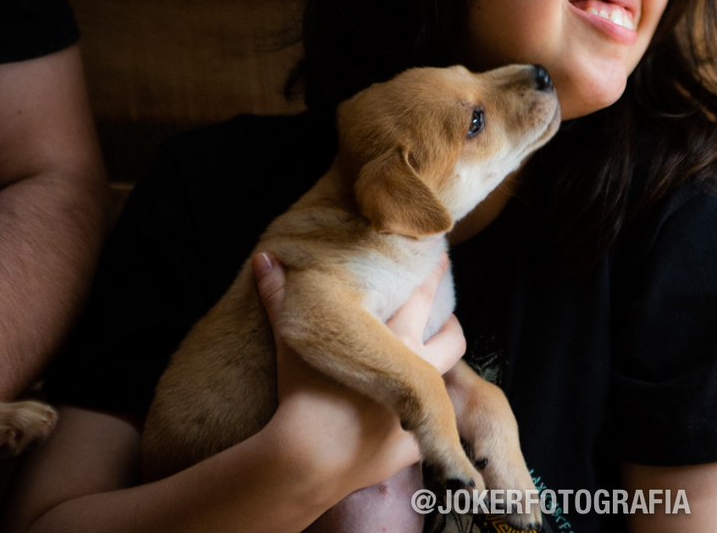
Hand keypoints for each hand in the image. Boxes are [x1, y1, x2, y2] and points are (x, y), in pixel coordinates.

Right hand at [252, 252, 465, 497]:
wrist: (310, 459)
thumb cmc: (302, 395)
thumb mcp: (291, 341)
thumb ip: (279, 297)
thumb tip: (264, 258)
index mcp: (395, 340)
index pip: (422, 297)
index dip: (433, 274)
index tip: (441, 256)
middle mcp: (416, 369)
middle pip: (450, 336)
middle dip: (451, 316)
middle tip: (450, 307)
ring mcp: (420, 409)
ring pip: (452, 374)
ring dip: (449, 358)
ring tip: (445, 345)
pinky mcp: (414, 443)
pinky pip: (430, 426)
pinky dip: (426, 417)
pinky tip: (423, 413)